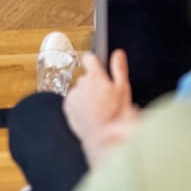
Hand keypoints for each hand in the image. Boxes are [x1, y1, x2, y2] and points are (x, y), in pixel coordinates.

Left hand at [64, 52, 139, 169]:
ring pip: (80, 91)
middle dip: (93, 85)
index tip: (97, 67)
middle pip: (86, 78)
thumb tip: (118, 53)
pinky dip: (80, 106)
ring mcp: (73, 95)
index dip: (93, 62)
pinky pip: (73, 102)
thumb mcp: (123, 90)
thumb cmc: (116, 115)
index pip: (89, 58)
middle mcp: (81, 83)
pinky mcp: (67, 107)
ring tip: (98, 110)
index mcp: (95, 77)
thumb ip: (119, 69)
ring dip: (86, 96)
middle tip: (105, 98)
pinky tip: (90, 115)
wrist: (104, 137)